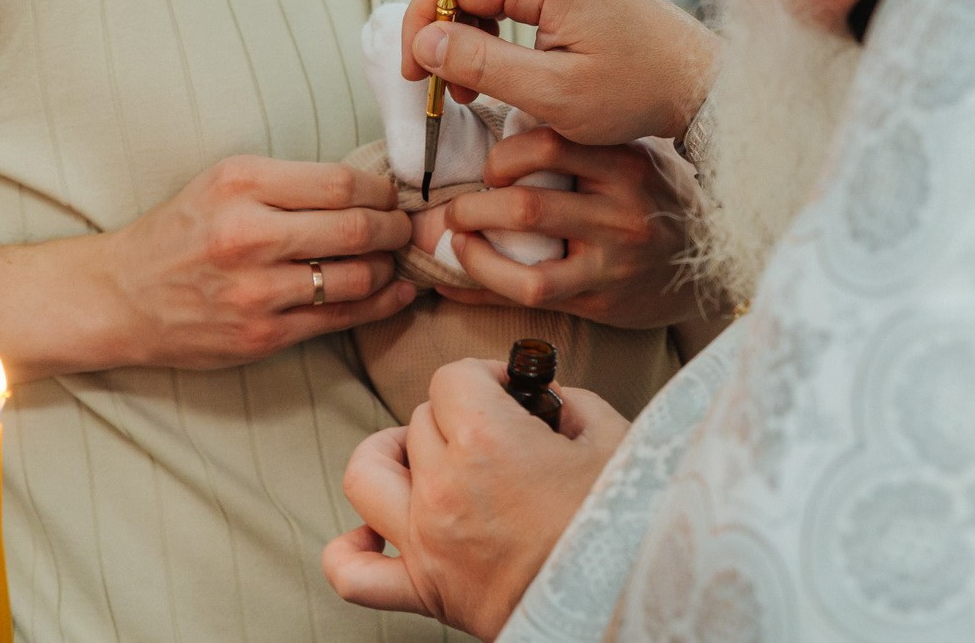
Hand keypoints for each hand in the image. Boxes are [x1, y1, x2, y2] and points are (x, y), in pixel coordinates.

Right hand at [104, 157, 416, 369]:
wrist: (119, 297)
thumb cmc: (180, 232)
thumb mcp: (223, 183)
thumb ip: (289, 183)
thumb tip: (369, 188)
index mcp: (241, 184)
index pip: (342, 183)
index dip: (383, 190)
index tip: (393, 194)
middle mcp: (248, 235)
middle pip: (357, 228)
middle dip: (396, 228)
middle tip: (406, 227)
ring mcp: (256, 290)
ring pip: (357, 277)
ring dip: (392, 268)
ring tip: (397, 259)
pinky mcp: (261, 335)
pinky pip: (340, 318)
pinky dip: (381, 304)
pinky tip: (397, 293)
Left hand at [322, 359, 627, 638]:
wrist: (623, 600)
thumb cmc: (624, 523)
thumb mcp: (613, 439)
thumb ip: (571, 404)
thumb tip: (546, 400)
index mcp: (487, 440)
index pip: (451, 378)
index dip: (482, 375)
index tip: (508, 390)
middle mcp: (445, 487)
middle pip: (419, 420)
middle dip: (456, 416)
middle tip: (494, 430)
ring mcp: (427, 541)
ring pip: (366, 475)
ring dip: (388, 456)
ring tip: (419, 458)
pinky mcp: (425, 591)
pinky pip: (353, 574)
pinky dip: (350, 551)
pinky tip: (374, 534)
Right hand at [402, 0, 717, 145]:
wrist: (703, 83)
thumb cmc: (636, 92)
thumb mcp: (553, 94)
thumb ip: (483, 65)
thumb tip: (424, 42)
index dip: (421, 23)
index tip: (414, 75)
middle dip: (438, 18)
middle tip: (434, 76)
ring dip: (464, 19)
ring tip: (465, 79)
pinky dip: (492, 16)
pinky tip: (497, 62)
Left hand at [435, 131, 704, 329]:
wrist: (710, 263)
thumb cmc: (658, 202)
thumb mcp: (636, 159)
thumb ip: (585, 149)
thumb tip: (500, 134)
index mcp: (626, 163)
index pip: (547, 144)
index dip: (503, 155)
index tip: (491, 168)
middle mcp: (621, 211)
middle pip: (527, 206)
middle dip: (473, 208)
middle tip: (454, 209)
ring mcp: (613, 261)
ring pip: (527, 263)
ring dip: (473, 252)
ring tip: (455, 240)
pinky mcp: (602, 298)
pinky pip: (531, 296)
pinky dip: (481, 288)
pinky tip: (455, 280)